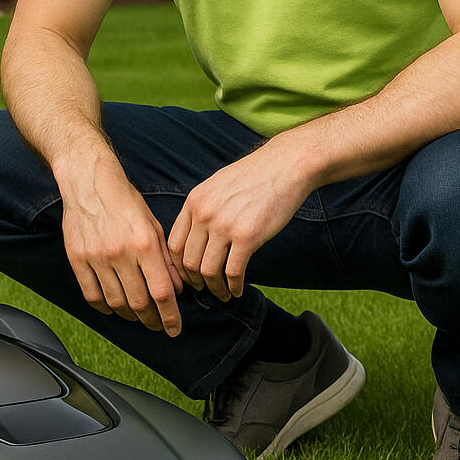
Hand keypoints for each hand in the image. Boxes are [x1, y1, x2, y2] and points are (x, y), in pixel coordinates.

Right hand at [60, 160, 183, 335]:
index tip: (174, 329)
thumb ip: (165, 258)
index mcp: (144, 244)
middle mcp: (120, 253)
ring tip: (138, 316)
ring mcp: (97, 258)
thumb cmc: (125, 201)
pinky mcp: (78, 259)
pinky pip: (92, 295)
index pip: (161, 292)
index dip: (169, 316)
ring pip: (116, 303)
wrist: (90, 182)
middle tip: (157, 325)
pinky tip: (113, 308)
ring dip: (130, 316)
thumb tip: (175, 289)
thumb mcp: (154, 225)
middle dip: (152, 320)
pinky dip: (104, 308)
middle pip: (139, 303)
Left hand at [167, 139, 311, 300]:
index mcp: (194, 202)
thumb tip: (195, 235)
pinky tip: (237, 290)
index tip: (188, 276)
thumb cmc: (255, 176)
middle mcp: (204, 214)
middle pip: (188, 261)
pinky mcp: (248, 237)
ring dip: (214, 288)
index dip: (178, 266)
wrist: (286, 166)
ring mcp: (225, 226)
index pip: (174, 244)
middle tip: (204, 289)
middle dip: (194, 281)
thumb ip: (202, 207)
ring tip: (222, 294)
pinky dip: (233, 287)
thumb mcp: (217, 184)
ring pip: (208, 271)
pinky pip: (233, 272)